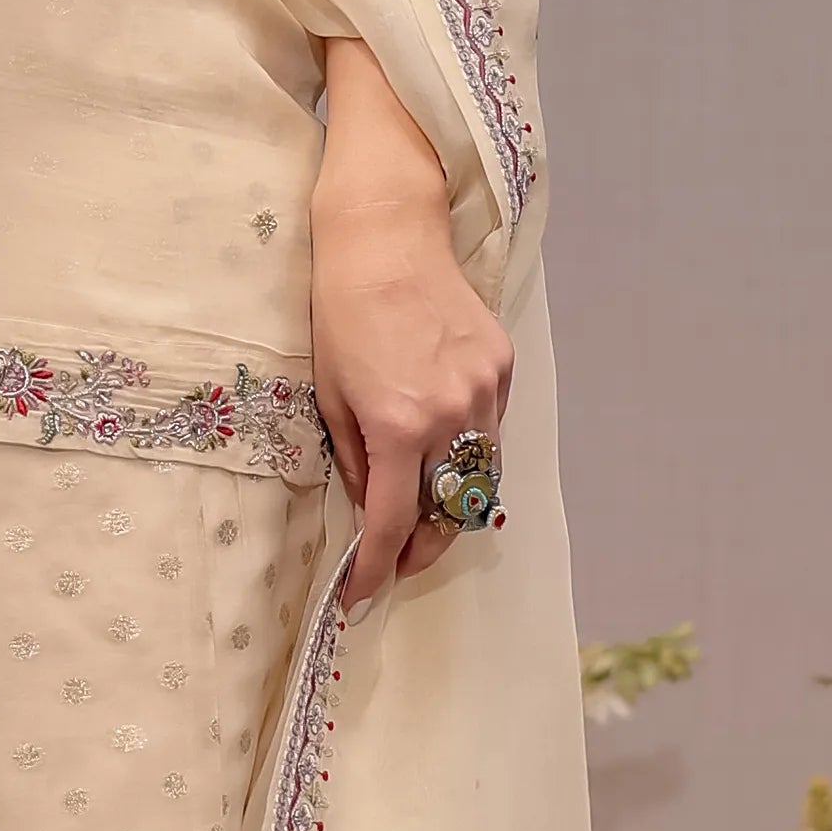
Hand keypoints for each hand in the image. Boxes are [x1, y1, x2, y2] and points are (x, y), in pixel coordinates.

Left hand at [309, 50, 508, 612]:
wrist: (386, 236)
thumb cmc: (342, 312)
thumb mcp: (330, 394)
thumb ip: (356, 460)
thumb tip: (373, 509)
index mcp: (398, 426)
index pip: (394, 524)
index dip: (376, 569)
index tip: (359, 594)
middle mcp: (451, 416)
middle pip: (449, 514)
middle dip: (423, 548)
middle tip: (397, 563)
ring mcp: (484, 392)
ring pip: (479, 477)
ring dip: (450, 505)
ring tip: (420, 515)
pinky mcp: (501, 367)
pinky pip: (489, 431)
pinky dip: (466, 451)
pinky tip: (440, 446)